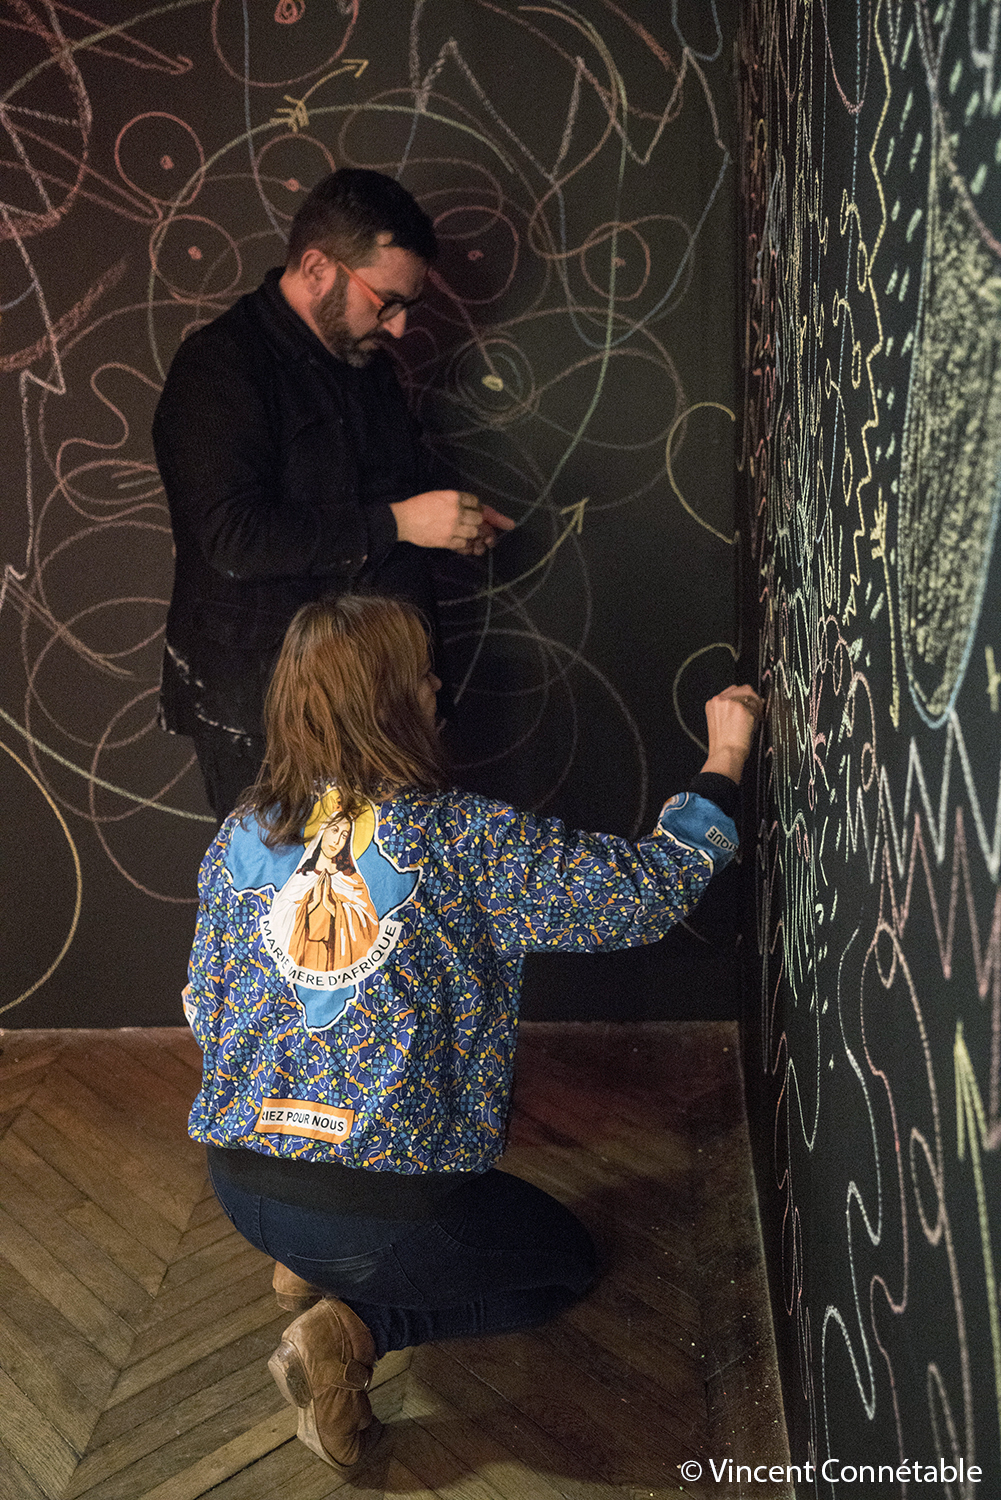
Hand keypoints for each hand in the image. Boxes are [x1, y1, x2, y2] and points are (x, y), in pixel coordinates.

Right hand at [390, 490, 514, 553]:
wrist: (404, 520)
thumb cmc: (418, 506)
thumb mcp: (438, 496)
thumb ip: (455, 501)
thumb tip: (473, 509)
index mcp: (453, 497)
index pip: (476, 502)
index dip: (480, 509)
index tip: (486, 515)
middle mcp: (456, 511)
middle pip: (479, 518)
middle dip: (481, 522)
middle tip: (484, 529)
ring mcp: (452, 527)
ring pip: (474, 532)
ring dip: (476, 535)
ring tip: (478, 538)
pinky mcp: (447, 540)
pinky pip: (465, 544)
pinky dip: (468, 546)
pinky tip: (469, 546)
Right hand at [700, 685, 763, 782]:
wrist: (725, 755)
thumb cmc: (723, 745)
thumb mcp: (720, 723)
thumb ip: (729, 710)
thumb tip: (749, 703)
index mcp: (712, 704)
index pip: (732, 691)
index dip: (743, 697)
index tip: (750, 704)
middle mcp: (719, 700)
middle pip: (743, 689)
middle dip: (752, 698)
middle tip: (757, 710)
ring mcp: (731, 703)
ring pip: (752, 696)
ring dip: (757, 706)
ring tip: (756, 719)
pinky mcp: (742, 709)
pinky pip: (757, 707)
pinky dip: (759, 715)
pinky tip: (755, 725)